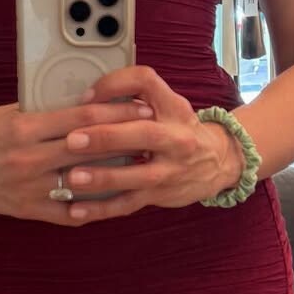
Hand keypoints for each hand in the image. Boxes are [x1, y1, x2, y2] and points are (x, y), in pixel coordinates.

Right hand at [0, 95, 155, 223]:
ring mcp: (29, 188)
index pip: (81, 117)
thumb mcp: (13, 112)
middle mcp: (29, 159)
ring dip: (114, 176)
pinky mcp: (28, 209)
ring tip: (139, 168)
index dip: (116, 112)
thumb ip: (48, 113)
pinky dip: (91, 209)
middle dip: (124, 141)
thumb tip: (90, 105)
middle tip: (152, 135)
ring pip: (83, 183)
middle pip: (88, 149)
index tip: (140, 107)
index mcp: (26, 128)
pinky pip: (68, 214)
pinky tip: (111, 201)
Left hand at [58, 66, 246, 223]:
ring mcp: (170, 170)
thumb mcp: (167, 104)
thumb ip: (134, 97)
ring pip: (137, 176)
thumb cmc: (180, 128)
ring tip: (73, 178)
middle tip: (73, 140)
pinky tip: (76, 211)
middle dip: (107, 137)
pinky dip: (101, 209)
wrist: (220, 161)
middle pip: (144, 134)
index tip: (86, 98)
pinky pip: (129, 205)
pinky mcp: (161, 195)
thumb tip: (86, 100)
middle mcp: (176, 137)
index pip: (146, 82)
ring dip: (104, 177)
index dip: (115, 85)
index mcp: (173, 107)